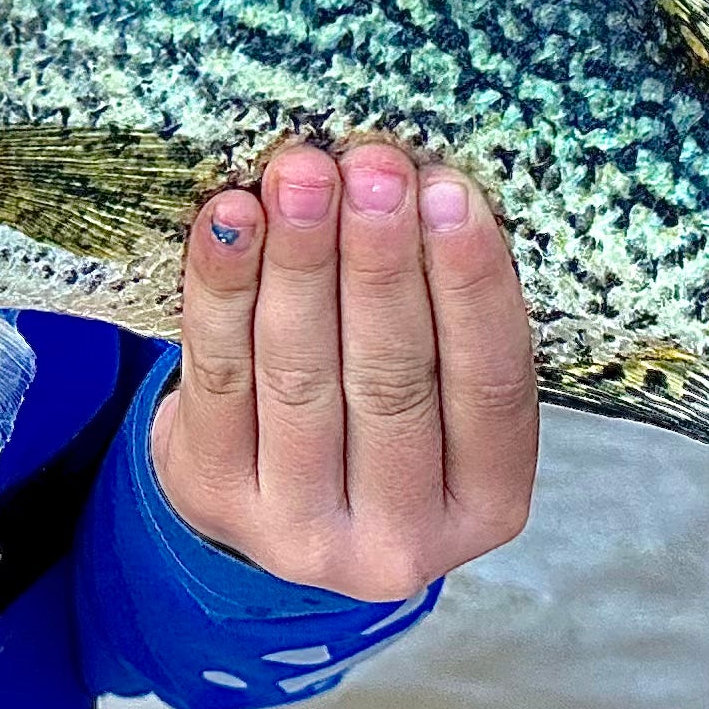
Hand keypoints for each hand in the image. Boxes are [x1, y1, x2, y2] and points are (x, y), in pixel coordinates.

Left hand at [151, 141, 539, 603]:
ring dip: (301, 260)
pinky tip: (232, 218)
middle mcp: (401, 541)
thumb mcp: (442, 383)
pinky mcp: (216, 497)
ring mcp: (300, 531)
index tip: (450, 192)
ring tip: (302, 174)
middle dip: (381, 261)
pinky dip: (222, 286)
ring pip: (300, 375)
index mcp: (486, 503)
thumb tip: (423, 181)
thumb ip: (445, 308)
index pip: (492, 390)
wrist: (267, 488)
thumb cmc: (382, 409)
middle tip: (373, 167)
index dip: (472, 287)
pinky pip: (219, 374)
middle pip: (392, 381)